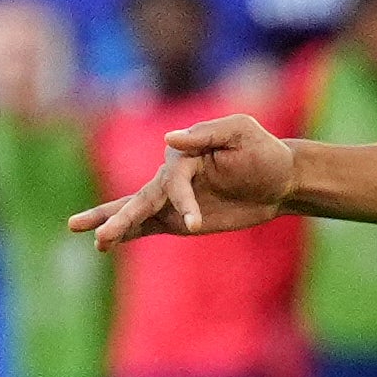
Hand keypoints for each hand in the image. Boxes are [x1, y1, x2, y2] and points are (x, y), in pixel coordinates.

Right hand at [73, 114, 292, 244]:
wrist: (281, 180)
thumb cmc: (263, 151)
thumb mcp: (242, 132)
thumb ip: (207, 134)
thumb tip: (168, 138)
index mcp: (183, 153)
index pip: (174, 179)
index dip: (182, 200)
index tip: (196, 223)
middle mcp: (171, 175)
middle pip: (141, 198)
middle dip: (118, 217)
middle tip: (98, 233)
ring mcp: (172, 200)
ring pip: (136, 212)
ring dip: (114, 224)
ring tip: (95, 241)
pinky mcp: (179, 219)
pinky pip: (149, 226)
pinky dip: (129, 234)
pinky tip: (104, 244)